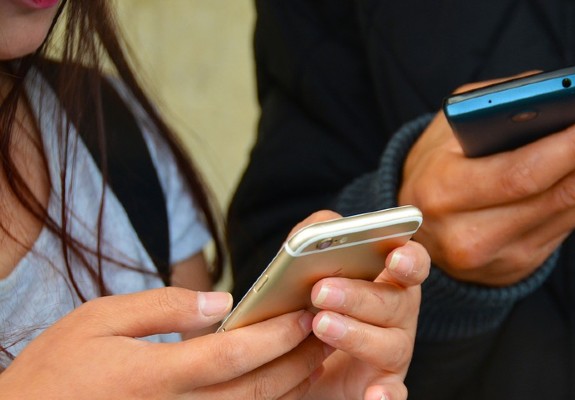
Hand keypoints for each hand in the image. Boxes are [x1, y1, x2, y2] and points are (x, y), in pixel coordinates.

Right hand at [0, 287, 327, 398]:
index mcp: (156, 376)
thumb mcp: (96, 320)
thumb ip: (163, 307)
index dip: (277, 334)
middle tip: (329, 330)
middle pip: (257, 389)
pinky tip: (282, 389)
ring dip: (292, 387)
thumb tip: (221, 301)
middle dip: (299, 359)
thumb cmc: (54, 372)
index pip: (236, 354)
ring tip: (317, 357)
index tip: (305, 312)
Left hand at [287, 211, 430, 399]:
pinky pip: (393, 394)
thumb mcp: (307, 269)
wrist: (294, 363)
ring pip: (390, 344)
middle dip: (359, 295)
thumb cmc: (309, 306)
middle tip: (321, 291)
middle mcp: (398, 316)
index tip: (393, 257)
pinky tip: (373, 397)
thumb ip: (313, 239)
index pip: (412, 264)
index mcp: (389, 281)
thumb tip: (319, 227)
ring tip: (321, 325)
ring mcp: (393, 353)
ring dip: (357, 335)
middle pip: (396, 302)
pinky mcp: (382, 387)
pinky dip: (386, 397)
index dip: (408, 259)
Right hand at [399, 76, 574, 285]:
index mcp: (446, 192)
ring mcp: (502, 255)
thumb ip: (496, 105)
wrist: (414, 231)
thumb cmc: (433, 166)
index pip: (525, 172)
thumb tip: (562, 94)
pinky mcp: (523, 264)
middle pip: (564, 191)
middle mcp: (473, 233)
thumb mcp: (446, 128)